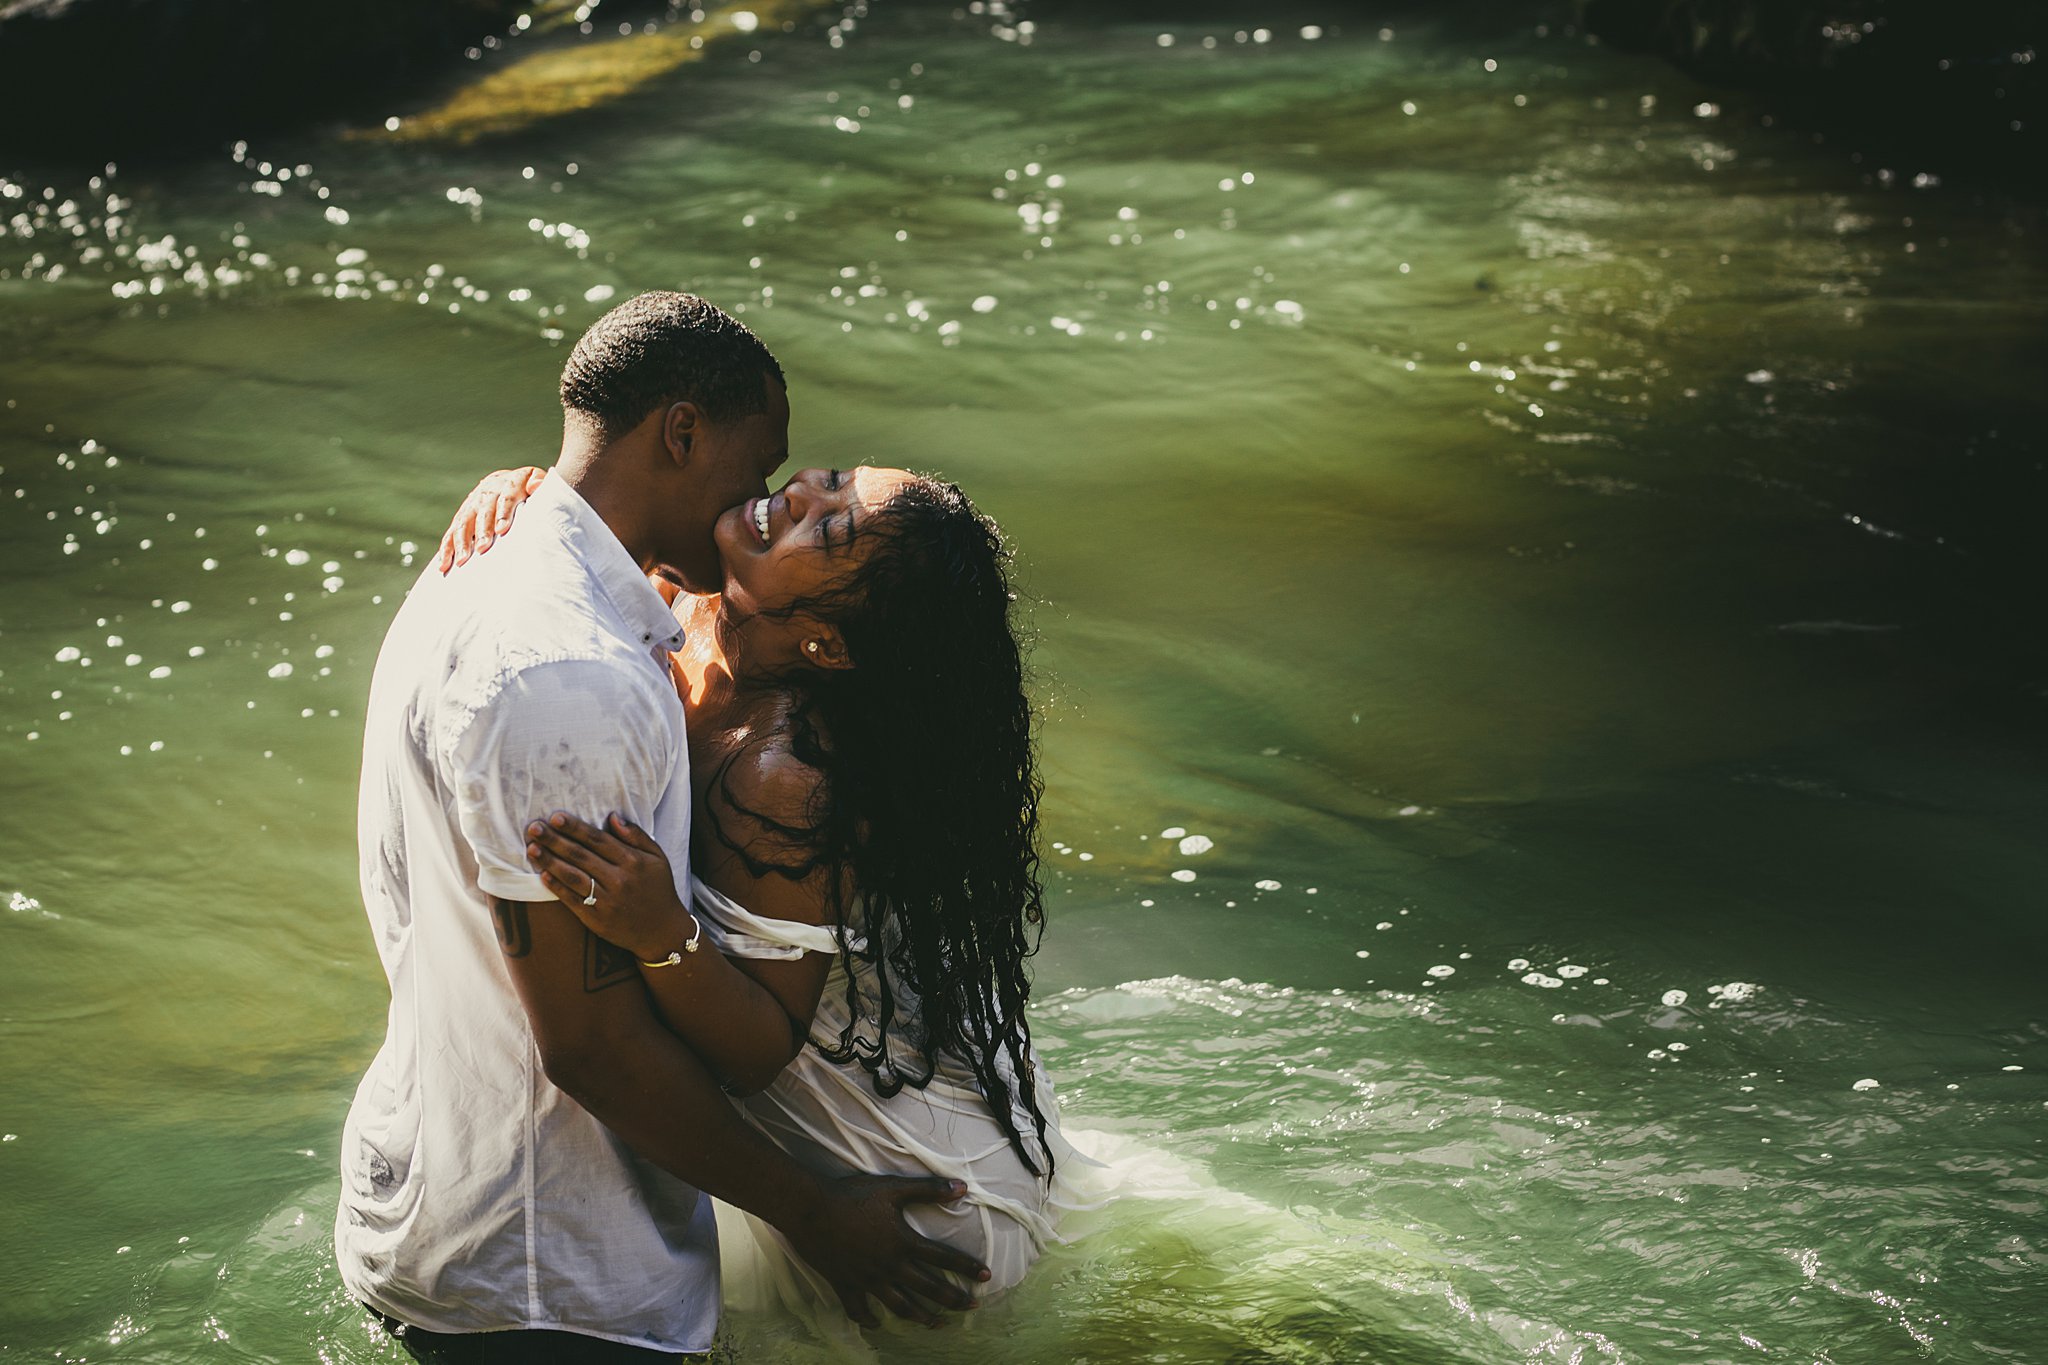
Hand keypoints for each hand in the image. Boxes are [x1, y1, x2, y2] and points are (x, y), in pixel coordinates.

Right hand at [437, 465, 546, 572]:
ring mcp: (473, 503)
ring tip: (463, 560)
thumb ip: (541, 484)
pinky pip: (452, 532)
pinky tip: (445, 564)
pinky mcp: (463, 515)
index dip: (503, 512)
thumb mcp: (540, 484)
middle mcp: (489, 490)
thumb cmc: (534, 491)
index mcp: (510, 482)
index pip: (506, 497)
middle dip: (482, 530)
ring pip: (464, 522)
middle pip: (483, 511)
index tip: (502, 530)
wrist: (513, 483)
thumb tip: (536, 486)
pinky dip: (447, 548)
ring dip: (461, 541)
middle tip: (483, 548)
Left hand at [525, 811, 693, 962]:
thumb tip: (613, 816)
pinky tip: (542, 874)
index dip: (575, 828)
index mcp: (633, 862)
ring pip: (573, 877)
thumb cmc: (659, 889)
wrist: (662, 931)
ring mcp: (607, 901)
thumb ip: (636, 836)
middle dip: (555, 840)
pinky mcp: (596, 919)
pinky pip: (572, 900)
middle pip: (581, 856)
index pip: (598, 840)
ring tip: (532, 848)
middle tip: (534, 828)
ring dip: (550, 861)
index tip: (555, 817)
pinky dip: (557, 887)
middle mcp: (619, 880)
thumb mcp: (658, 858)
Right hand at [783, 1174, 990, 1327]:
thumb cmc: (851, 1196)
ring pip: (900, 1305)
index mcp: (903, 1243)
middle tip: (972, 1307)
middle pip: (928, 1288)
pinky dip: (869, 1320)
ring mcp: (868, 1280)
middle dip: (953, 1298)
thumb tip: (962, 1188)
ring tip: (936, 1324)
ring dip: (921, 1316)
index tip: (986, 1277)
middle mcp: (890, 1266)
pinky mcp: (846, 1285)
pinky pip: (859, 1309)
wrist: (810, 1210)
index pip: (944, 1258)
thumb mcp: (892, 1189)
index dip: (967, 1267)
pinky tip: (877, 1325)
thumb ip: (928, 1190)